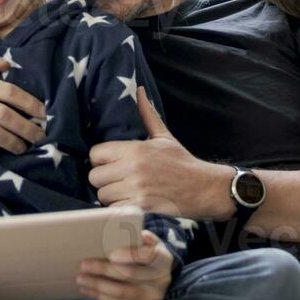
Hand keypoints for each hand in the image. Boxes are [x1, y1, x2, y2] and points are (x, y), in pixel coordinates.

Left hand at [77, 230, 173, 299]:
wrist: (157, 274)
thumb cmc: (145, 252)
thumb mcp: (146, 241)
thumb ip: (136, 236)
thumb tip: (130, 234)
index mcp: (163, 258)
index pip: (147, 255)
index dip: (130, 255)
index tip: (111, 254)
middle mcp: (162, 279)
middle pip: (130, 274)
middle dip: (104, 270)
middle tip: (84, 265)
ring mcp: (153, 296)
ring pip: (122, 292)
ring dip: (98, 285)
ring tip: (80, 279)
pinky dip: (101, 296)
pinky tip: (88, 289)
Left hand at [88, 89, 235, 220]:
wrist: (205, 188)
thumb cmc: (182, 162)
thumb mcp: (164, 137)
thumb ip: (148, 115)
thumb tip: (139, 90)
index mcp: (136, 149)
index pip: (95, 154)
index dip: (100, 160)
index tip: (111, 165)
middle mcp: (134, 168)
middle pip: (94, 177)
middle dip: (104, 180)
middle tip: (118, 181)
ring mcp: (137, 190)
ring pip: (102, 195)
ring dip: (112, 196)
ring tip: (127, 193)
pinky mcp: (141, 208)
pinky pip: (114, 210)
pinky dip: (120, 210)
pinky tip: (132, 204)